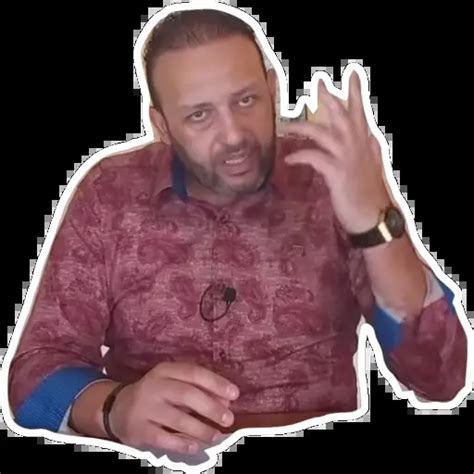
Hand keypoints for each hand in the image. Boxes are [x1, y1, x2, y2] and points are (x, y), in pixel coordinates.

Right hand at [108, 362, 238, 454]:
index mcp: (165, 370)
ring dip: (201, 429)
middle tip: (229, 419)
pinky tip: (196, 446)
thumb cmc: (156, 395)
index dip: (216, 383)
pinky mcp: (139, 430)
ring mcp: (145, 408)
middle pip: (187, 395)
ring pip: (178, 419)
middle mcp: (154, 386)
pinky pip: (165, 439)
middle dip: (211, 407)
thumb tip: (227, 402)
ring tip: (217, 436)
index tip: (235, 394)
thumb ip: (198, 390)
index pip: (194, 373)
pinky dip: (183, 444)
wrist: (117, 409)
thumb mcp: (173, 385)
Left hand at [281, 70, 391, 233]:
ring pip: (322, 133)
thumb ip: (368, 147)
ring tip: (284, 126)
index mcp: (364, 141)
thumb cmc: (369, 192)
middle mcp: (357, 145)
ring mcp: (347, 158)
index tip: (352, 71)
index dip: (355, 91)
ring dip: (301, 127)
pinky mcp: (337, 173)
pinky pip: (314, 158)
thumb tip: (368, 135)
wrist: (373, 216)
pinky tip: (289, 158)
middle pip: (340, 114)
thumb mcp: (372, 165)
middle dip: (327, 97)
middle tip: (316, 80)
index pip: (360, 111)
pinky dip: (300, 156)